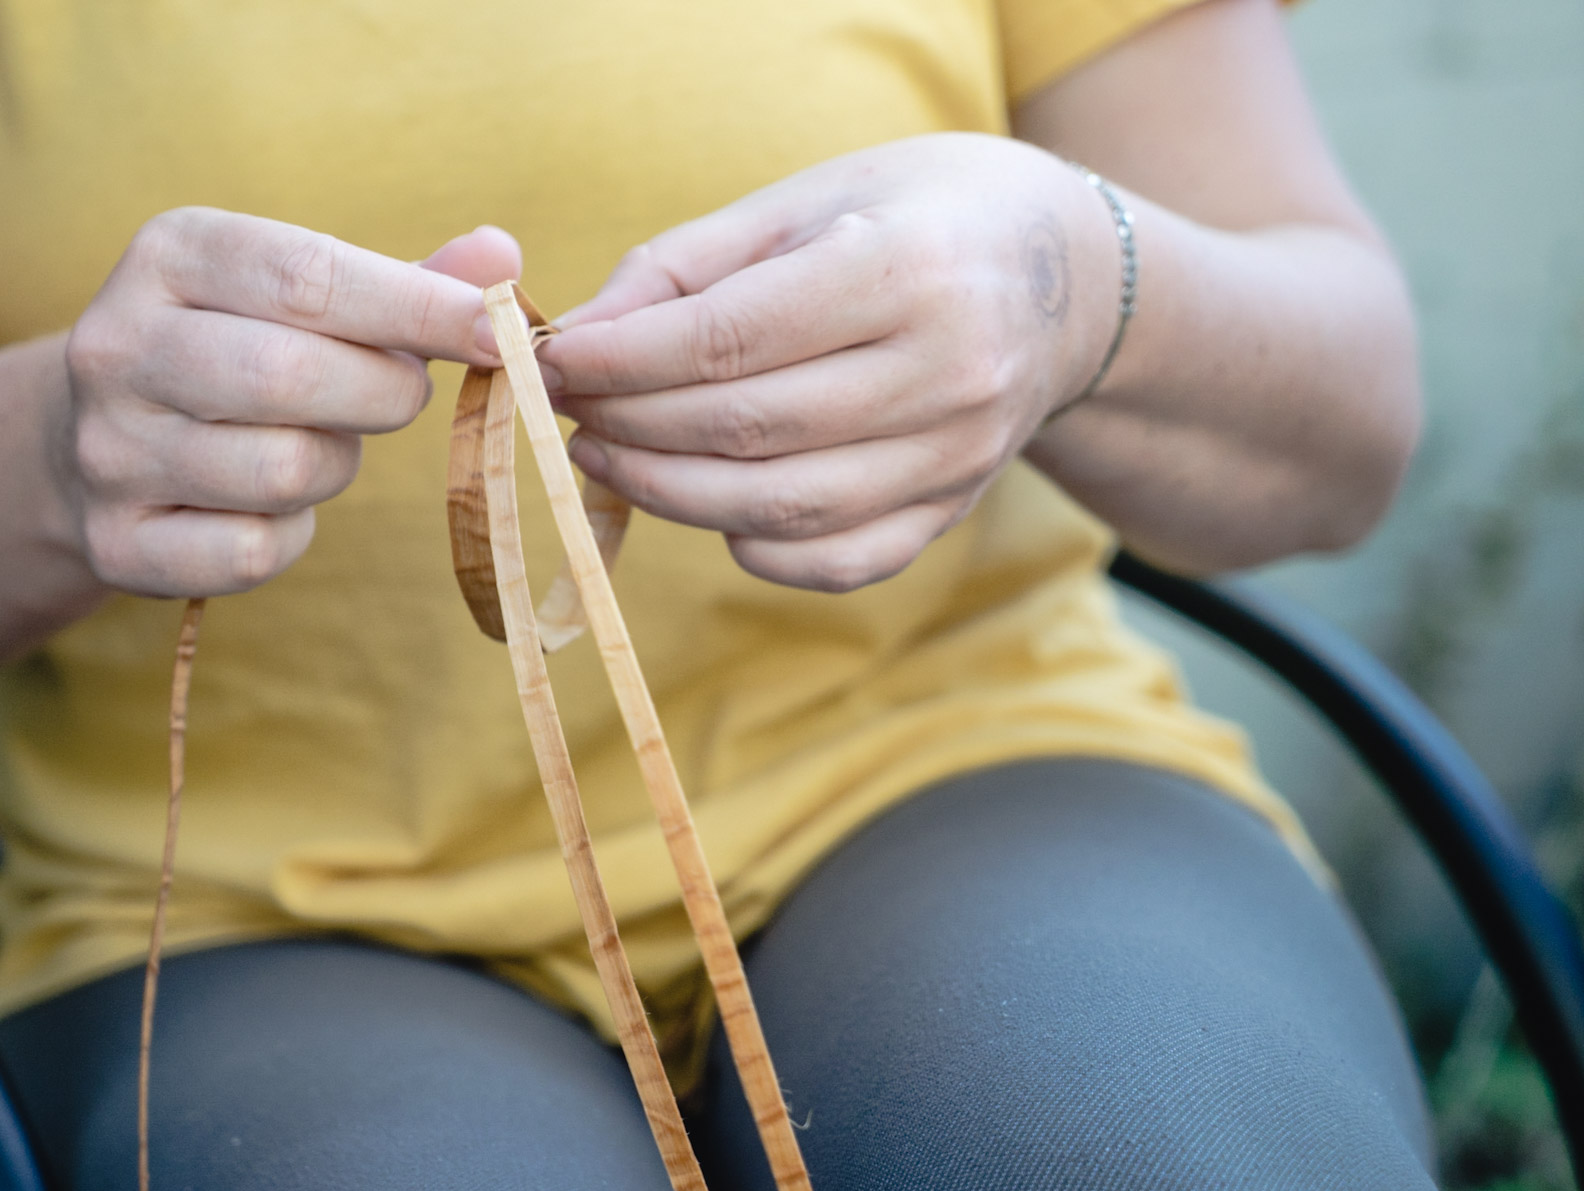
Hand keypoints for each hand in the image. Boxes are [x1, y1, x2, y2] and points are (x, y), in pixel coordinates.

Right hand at [56, 211, 519, 595]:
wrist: (87, 435)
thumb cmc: (233, 345)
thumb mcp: (298, 290)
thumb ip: (403, 278)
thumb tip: (501, 257)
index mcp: (171, 254)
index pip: (309, 276)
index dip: (420, 308)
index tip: (497, 334)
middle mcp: (117, 344)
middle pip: (290, 376)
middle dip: (384, 392)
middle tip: (405, 394)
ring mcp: (106, 449)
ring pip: (281, 472)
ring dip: (336, 464)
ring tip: (321, 440)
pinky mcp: (114, 542)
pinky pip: (252, 553)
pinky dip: (291, 535)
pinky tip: (274, 504)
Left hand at [541, 134, 1119, 592]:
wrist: (1064, 280)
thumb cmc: (914, 219)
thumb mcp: (807, 201)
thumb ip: (685, 267)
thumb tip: (577, 339)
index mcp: (908, 268)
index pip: (731, 339)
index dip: (623, 361)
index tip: (555, 361)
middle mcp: (947, 370)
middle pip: (745, 429)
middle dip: (629, 424)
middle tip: (565, 408)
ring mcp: (957, 455)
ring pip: (779, 509)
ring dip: (665, 493)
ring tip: (601, 456)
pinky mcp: (951, 510)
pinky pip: (833, 561)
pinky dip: (750, 547)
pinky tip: (700, 503)